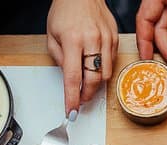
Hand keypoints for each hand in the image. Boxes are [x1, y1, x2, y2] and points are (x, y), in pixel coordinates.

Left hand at [47, 0, 118, 115]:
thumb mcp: (51, 36)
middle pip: (94, 80)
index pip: (72, 77)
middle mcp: (92, 40)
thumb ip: (59, 59)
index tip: (71, 111)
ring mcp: (106, 39)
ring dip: (96, 84)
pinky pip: (111, 62)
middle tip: (80, 100)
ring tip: (86, 83)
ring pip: (106, 74)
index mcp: (72, 40)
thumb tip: (70, 79)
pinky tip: (94, 65)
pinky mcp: (115, 39)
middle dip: (87, 95)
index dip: (72, 98)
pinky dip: (103, 69)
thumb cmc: (65, 12)